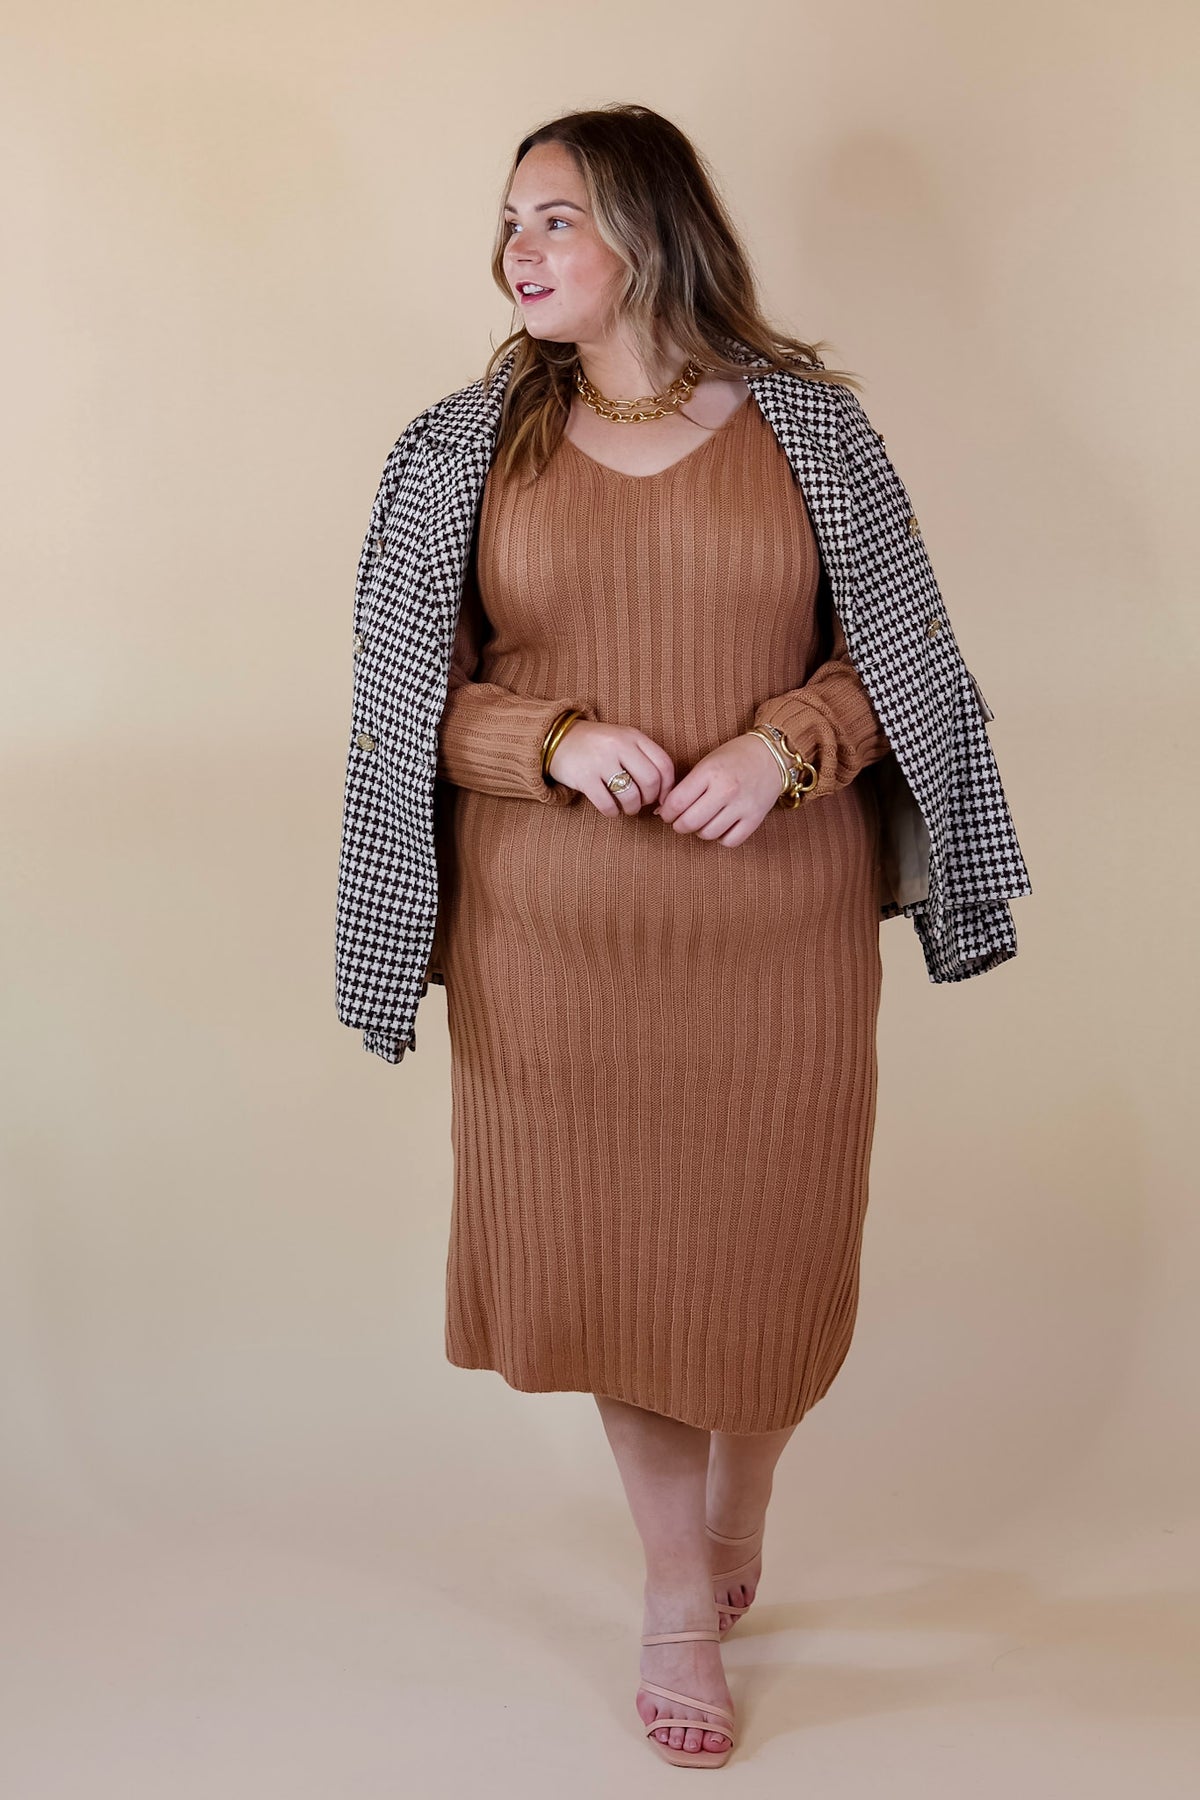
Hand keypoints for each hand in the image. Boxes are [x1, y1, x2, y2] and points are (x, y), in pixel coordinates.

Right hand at [548, 719, 676, 815]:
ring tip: (627, 807)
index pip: (664, 764)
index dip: (668, 788)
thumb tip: (663, 798)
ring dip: (632, 808)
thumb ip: (645, 760)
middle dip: (650, 799)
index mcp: (633, 736)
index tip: (661, 798)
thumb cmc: (598, 746)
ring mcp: (600, 760)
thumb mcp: (623, 741)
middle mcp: (619, 745)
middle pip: (651, 781)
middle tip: (642, 802)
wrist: (558, 739)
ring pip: (631, 796)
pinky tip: (611, 808)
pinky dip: (613, 812)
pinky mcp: (584, 777)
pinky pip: (607, 804)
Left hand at [653, 733, 782, 845]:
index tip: (667, 813)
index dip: (666, 813)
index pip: (676, 803)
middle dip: (679, 825)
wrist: (771, 755)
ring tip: (702, 820)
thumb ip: (686, 786)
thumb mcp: (706, 763)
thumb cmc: (734, 758)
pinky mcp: (755, 818)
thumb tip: (664, 811)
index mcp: (710, 772)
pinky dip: (721, 838)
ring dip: (700, 831)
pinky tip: (721, 826)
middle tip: (680, 821)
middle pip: (689, 823)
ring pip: (708, 834)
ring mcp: (742, 806)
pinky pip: (730, 841)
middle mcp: (726, 790)